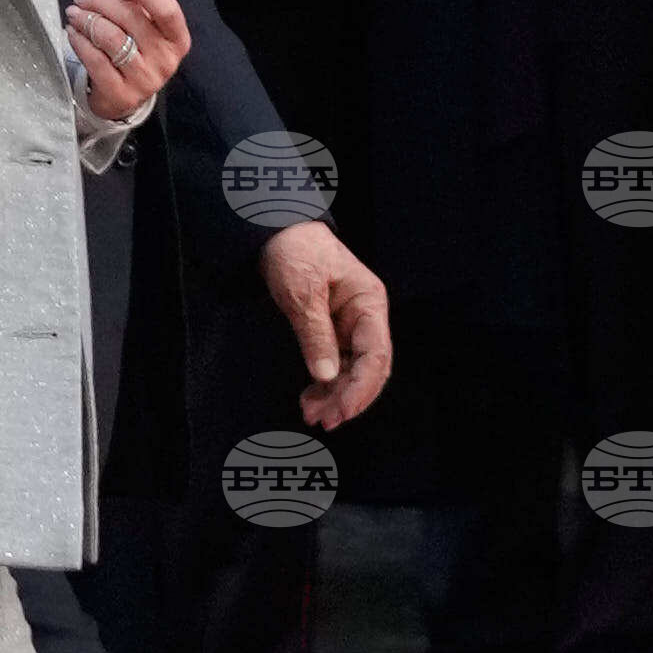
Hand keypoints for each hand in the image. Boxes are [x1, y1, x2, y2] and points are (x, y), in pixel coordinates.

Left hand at [63, 0, 189, 136]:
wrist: (124, 97)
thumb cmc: (136, 51)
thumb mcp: (142, 23)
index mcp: (178, 38)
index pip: (167, 8)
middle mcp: (167, 60)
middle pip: (133, 19)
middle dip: (103, 2)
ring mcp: (145, 80)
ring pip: (112, 39)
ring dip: (88, 21)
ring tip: (74, 13)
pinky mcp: (122, 95)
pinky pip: (97, 61)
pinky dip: (81, 43)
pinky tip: (72, 33)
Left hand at [263, 222, 395, 427]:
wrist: (276, 231)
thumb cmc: (295, 251)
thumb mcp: (302, 291)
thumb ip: (315, 334)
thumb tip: (326, 376)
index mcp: (369, 302)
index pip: (376, 354)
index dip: (362, 388)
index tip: (342, 411)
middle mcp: (365, 317)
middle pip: (369, 369)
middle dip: (349, 398)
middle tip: (324, 421)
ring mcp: (350, 326)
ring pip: (352, 372)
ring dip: (336, 396)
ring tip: (311, 414)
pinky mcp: (332, 332)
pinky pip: (336, 366)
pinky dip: (326, 385)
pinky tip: (311, 398)